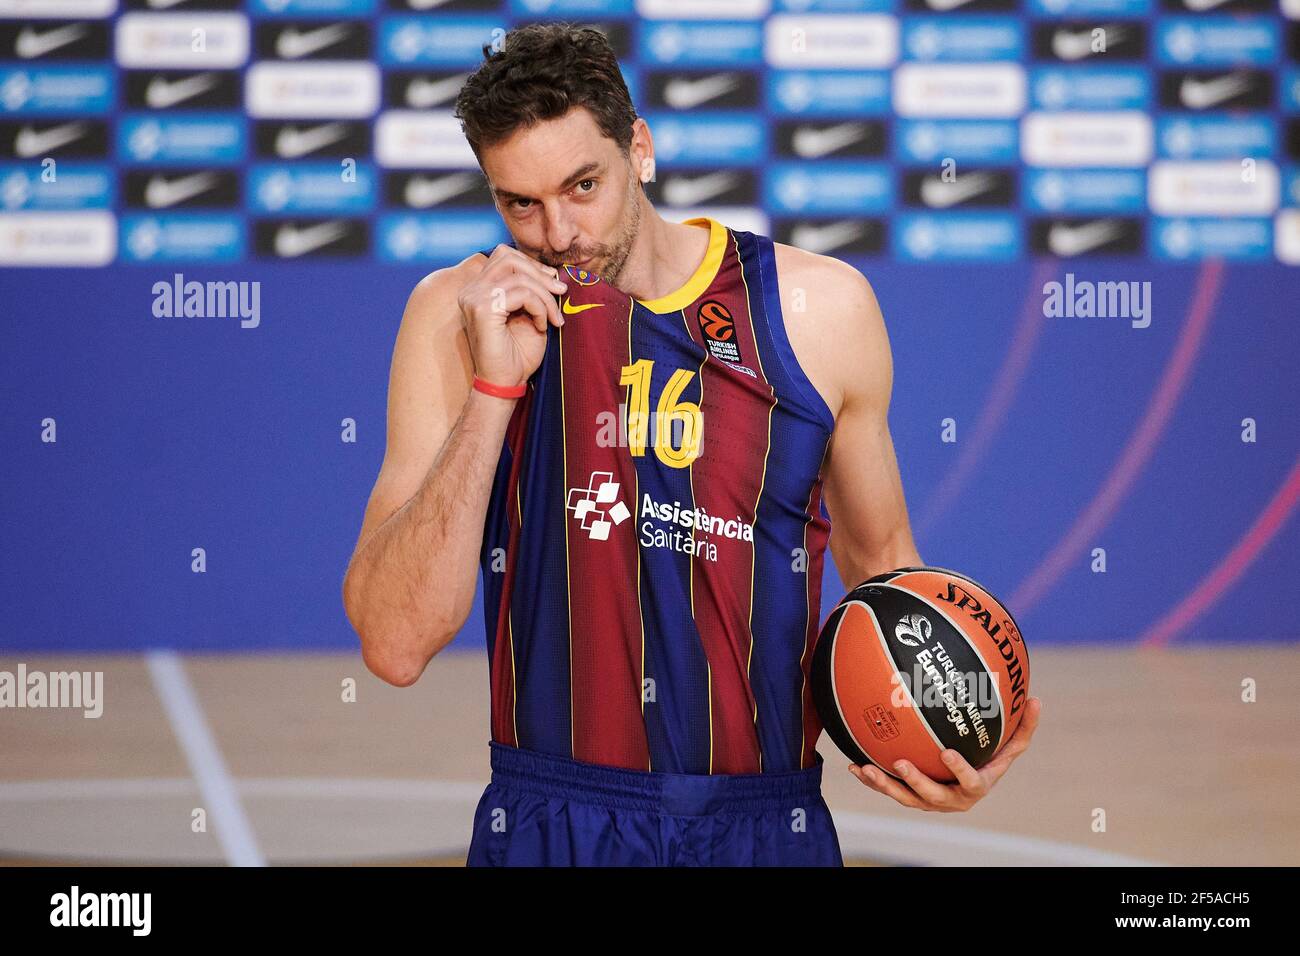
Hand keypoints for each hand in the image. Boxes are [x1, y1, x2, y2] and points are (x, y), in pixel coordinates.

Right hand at [458, 244, 568, 388]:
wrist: (505, 384)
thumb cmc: (517, 354)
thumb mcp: (527, 315)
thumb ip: (531, 291)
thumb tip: (550, 272)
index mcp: (478, 290)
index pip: (503, 257)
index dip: (532, 264)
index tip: (553, 283)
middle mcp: (471, 291)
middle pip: (508, 258)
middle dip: (540, 274)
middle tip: (561, 293)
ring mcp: (474, 298)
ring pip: (518, 275)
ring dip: (544, 294)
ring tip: (553, 316)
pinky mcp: (482, 310)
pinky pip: (521, 293)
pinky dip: (539, 306)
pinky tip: (542, 325)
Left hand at [848, 696, 1041, 811]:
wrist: (969, 785)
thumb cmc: (990, 761)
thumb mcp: (1010, 747)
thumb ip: (1024, 728)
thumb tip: (1038, 698)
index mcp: (976, 786)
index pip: (970, 781)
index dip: (960, 770)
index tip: (947, 752)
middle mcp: (952, 799)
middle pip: (933, 796)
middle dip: (916, 782)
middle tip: (900, 762)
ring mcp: (929, 802)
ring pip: (905, 798)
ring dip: (885, 785)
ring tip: (867, 769)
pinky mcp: (911, 798)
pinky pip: (889, 790)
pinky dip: (871, 780)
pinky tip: (853, 765)